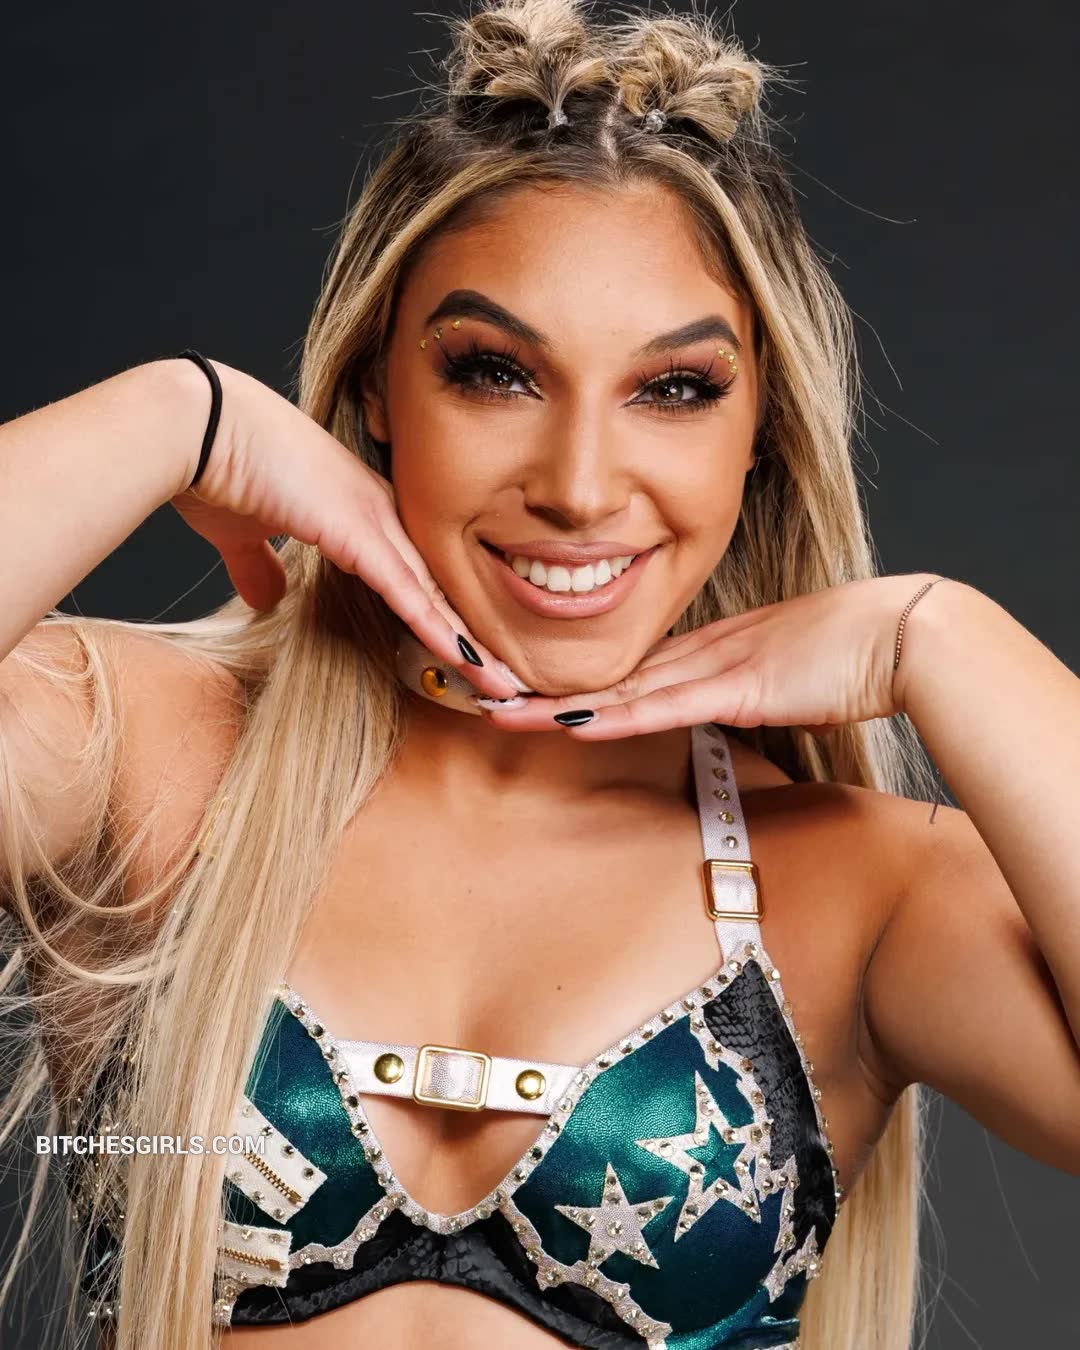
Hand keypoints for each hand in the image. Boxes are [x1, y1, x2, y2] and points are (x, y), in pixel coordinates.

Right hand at [167, 358, 521, 698]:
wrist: (191, 424)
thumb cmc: (212, 468)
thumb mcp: (241, 532)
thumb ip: (259, 565)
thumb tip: (267, 597)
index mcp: (356, 510)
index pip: (412, 575)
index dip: (441, 619)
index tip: (465, 659)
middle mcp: (377, 512)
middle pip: (438, 587)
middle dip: (473, 639)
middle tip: (507, 682)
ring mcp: (371, 517)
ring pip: (434, 594)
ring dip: (470, 645)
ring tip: (505, 687)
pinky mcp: (356, 529)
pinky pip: (407, 589)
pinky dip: (438, 627)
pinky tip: (466, 659)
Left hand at [476, 574, 943, 737]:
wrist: (910, 634)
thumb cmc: (863, 654)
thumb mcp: (793, 674)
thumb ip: (756, 692)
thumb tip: (736, 710)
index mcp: (714, 649)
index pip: (628, 670)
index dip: (574, 681)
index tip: (524, 690)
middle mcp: (702, 653)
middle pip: (607, 676)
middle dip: (542, 689)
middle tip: (481, 694)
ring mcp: (717, 667)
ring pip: (620, 691)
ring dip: (557, 705)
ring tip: (498, 710)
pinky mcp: (739, 686)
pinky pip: (664, 707)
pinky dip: (614, 716)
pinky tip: (569, 722)